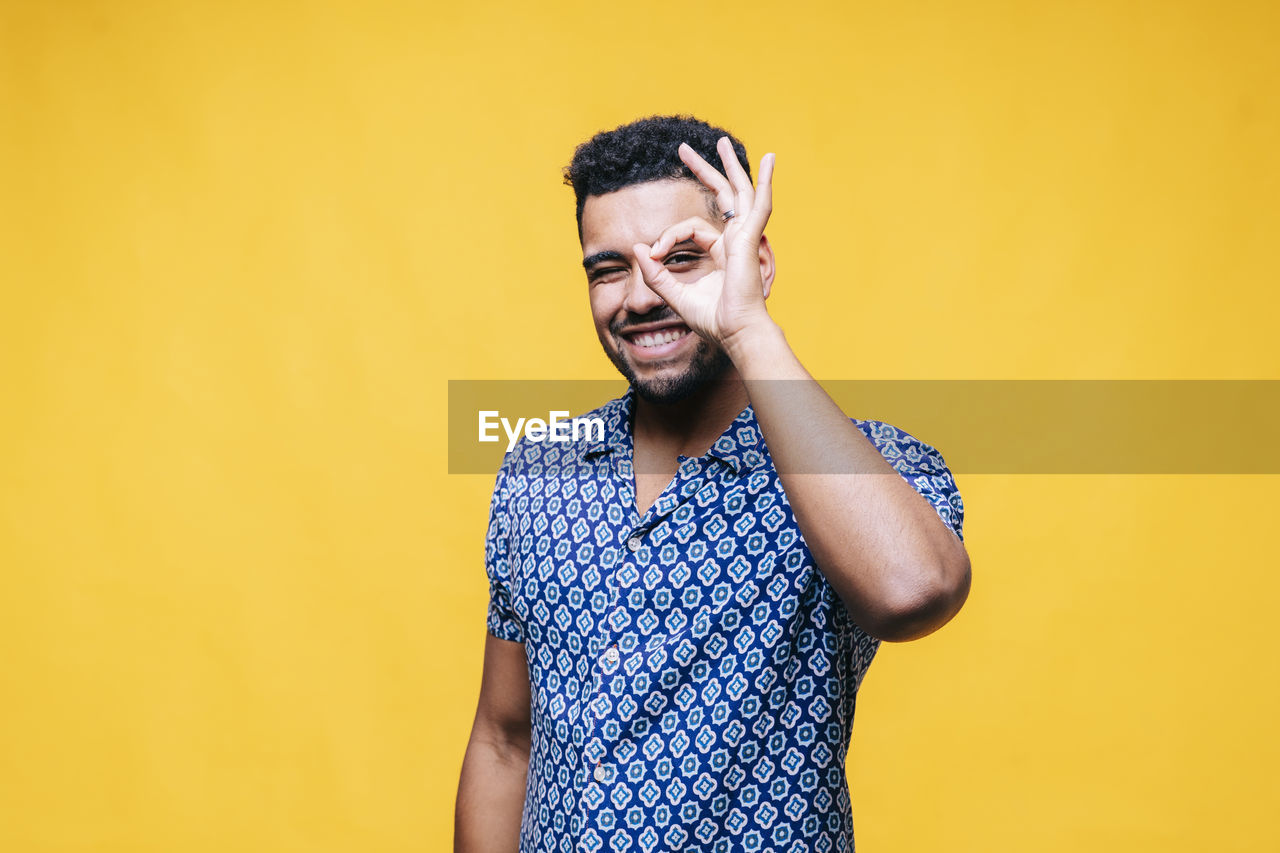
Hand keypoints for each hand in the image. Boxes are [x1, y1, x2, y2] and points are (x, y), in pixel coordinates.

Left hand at [633, 137, 775, 355]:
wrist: (735, 333)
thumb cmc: (713, 320)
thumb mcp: (674, 293)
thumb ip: (656, 271)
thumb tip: (640, 247)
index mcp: (721, 252)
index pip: (690, 228)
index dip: (668, 236)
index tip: (655, 254)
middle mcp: (735, 240)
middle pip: (721, 196)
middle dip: (703, 170)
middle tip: (683, 150)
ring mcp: (745, 238)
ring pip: (739, 192)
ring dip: (729, 166)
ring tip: (721, 142)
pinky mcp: (749, 240)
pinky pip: (759, 205)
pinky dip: (764, 183)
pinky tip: (769, 161)